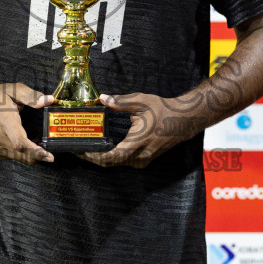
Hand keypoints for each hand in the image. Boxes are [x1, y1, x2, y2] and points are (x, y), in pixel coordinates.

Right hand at [0, 82, 55, 164]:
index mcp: (5, 123)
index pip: (20, 143)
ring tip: (39, 145)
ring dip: (31, 156)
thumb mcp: (13, 90)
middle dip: (38, 156)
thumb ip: (31, 96)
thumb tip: (49, 100)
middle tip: (50, 153)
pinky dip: (21, 154)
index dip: (36, 152)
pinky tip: (27, 145)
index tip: (49, 156)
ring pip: (18, 157)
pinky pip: (11, 156)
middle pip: (22, 154)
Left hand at [82, 93, 197, 168]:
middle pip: (111, 163)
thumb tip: (104, 99)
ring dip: (102, 158)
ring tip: (88, 147)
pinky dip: (112, 157)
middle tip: (78, 148)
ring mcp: (143, 160)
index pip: (112, 156)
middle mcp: (140, 155)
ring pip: (117, 164)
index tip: (81, 150)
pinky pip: (124, 162)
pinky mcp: (144, 160)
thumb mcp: (142, 102)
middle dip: (93, 157)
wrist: (183, 121)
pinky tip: (104, 147)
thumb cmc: (164, 111)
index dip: (95, 156)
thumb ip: (121, 102)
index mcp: (138, 142)